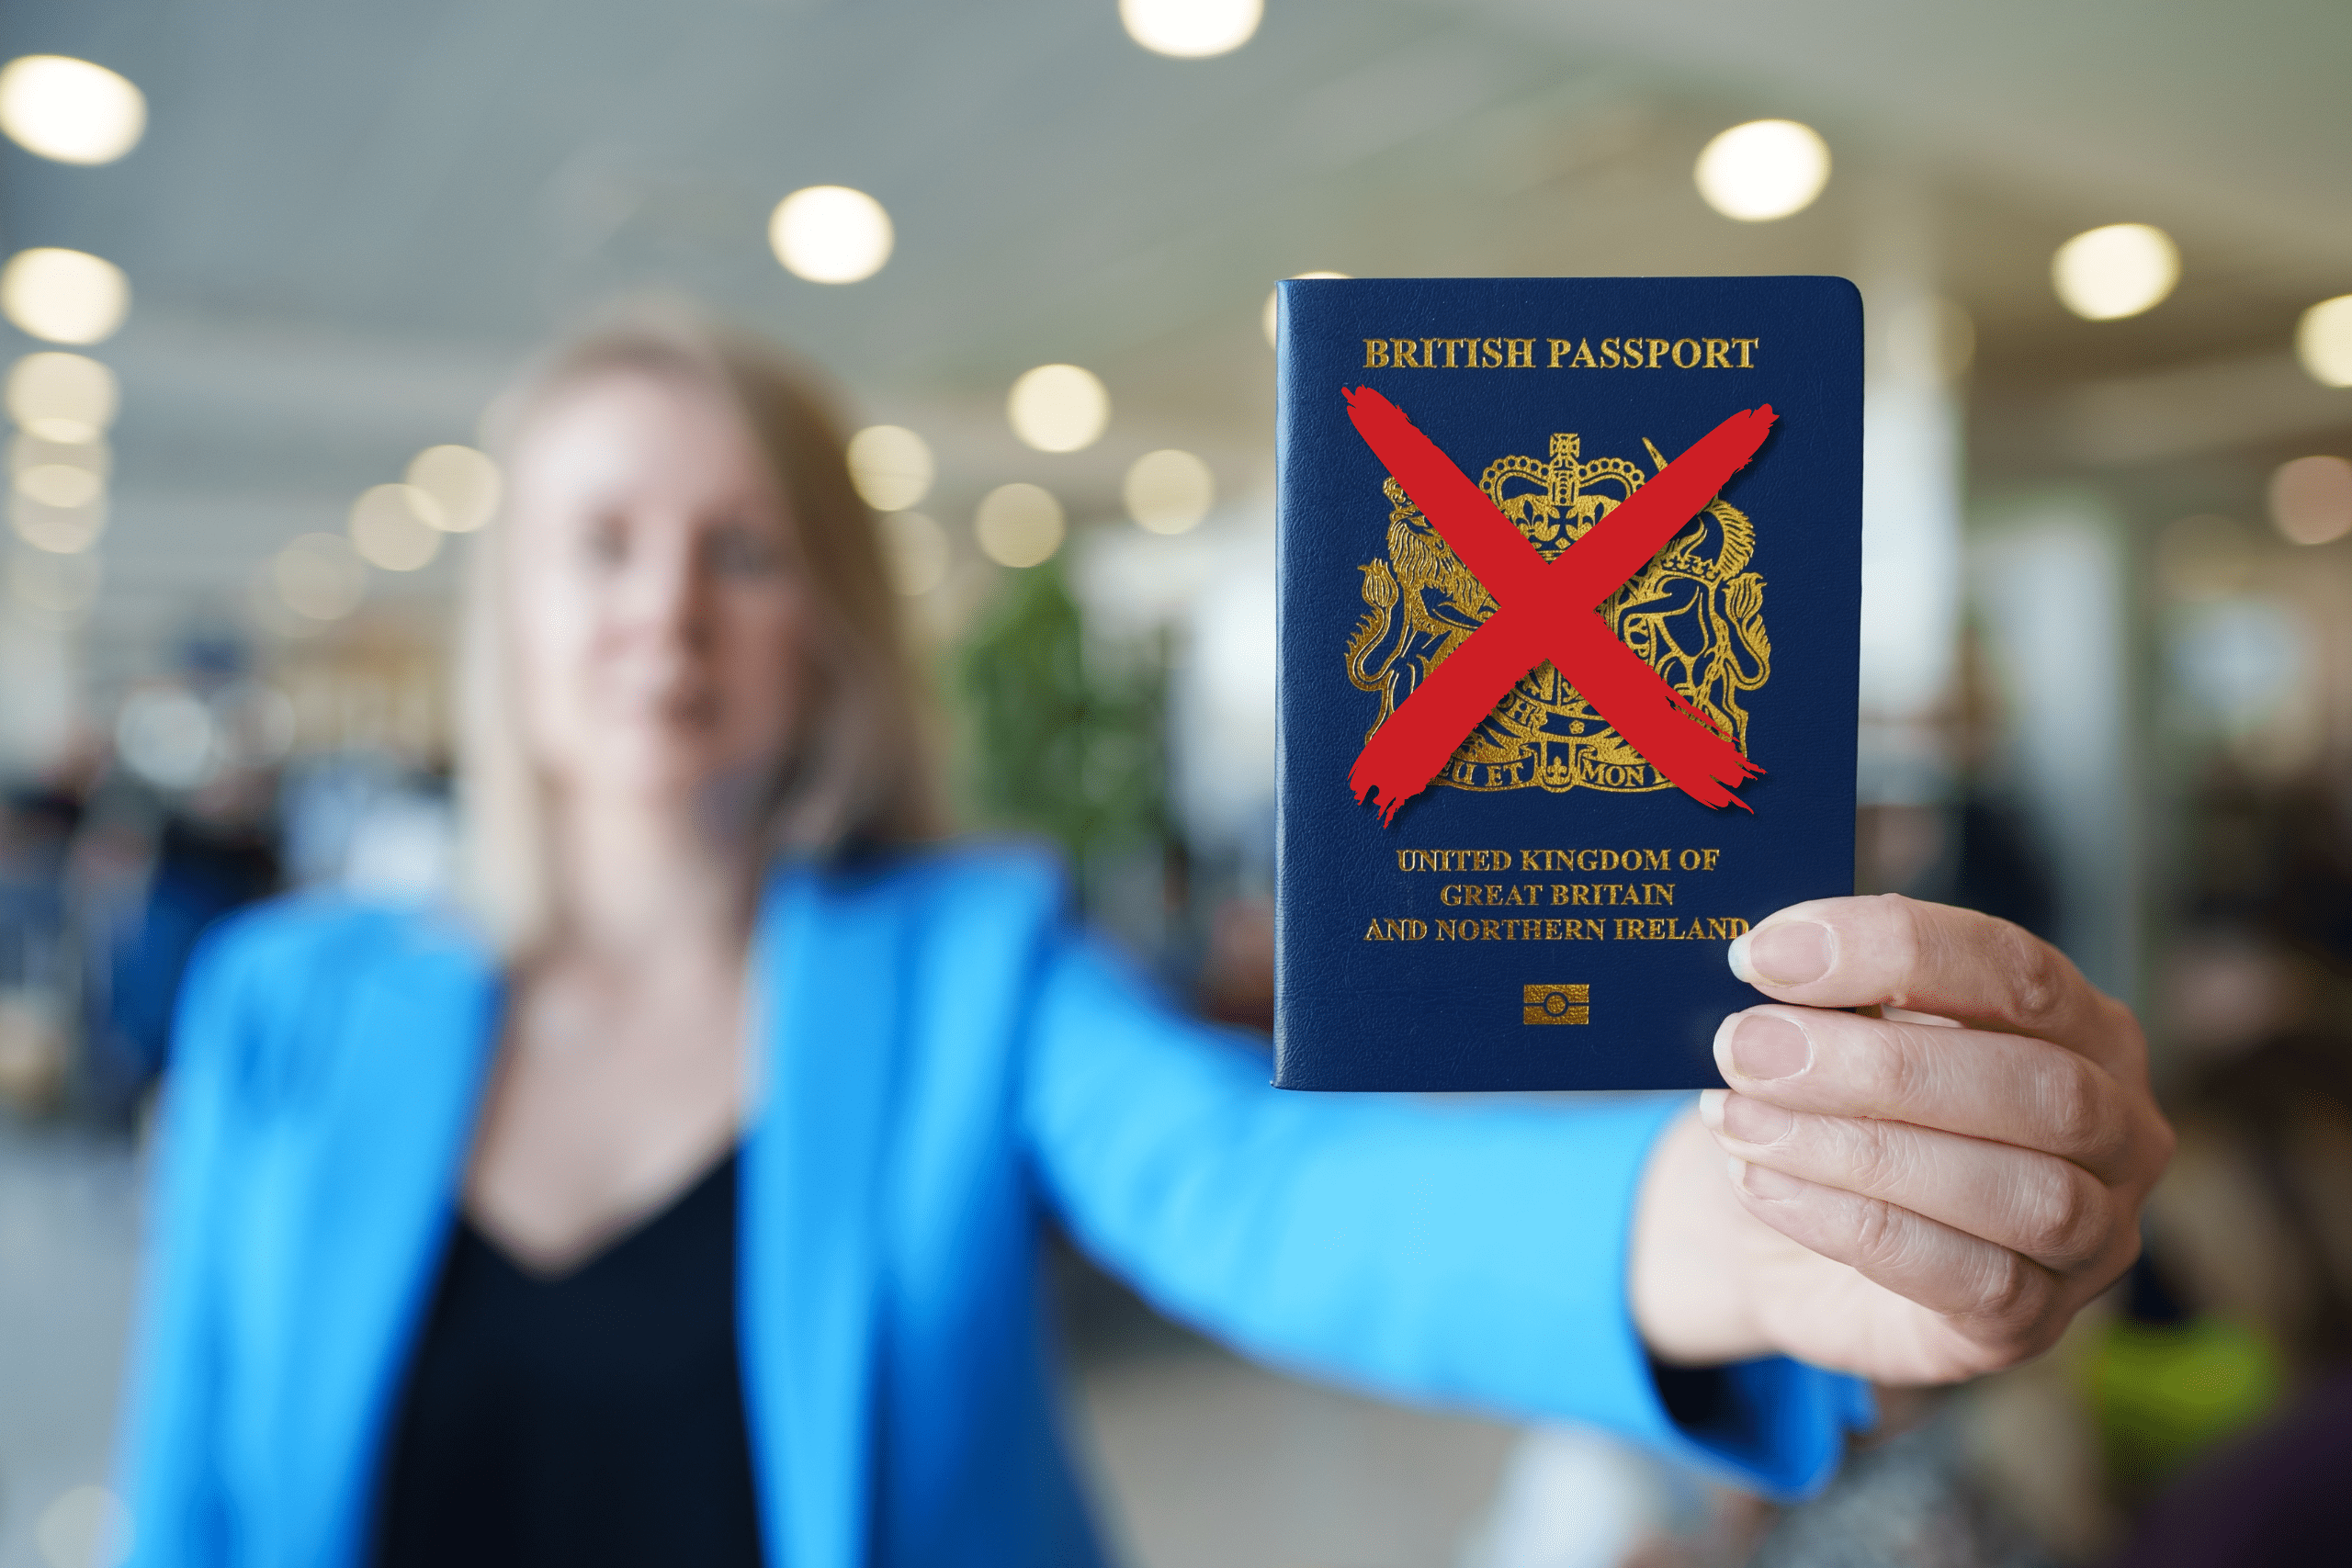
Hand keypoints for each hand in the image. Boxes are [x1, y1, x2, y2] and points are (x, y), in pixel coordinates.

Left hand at [1630, 895, 2172, 1384]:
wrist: (1793, 1239)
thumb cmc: (1838, 1108)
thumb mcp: (1838, 1035)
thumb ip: (1832, 996)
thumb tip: (1768, 958)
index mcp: (2088, 1029)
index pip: (2019, 972)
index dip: (1894, 950)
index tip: (1765, 952)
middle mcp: (2120, 1131)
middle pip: (2037, 1085)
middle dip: (1876, 1063)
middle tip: (1745, 1045)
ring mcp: (2093, 1238)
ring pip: (2015, 1191)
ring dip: (1858, 1149)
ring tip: (1738, 1119)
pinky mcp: (2028, 1324)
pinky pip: (1964, 1277)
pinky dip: (1847, 1223)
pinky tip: (1760, 1182)